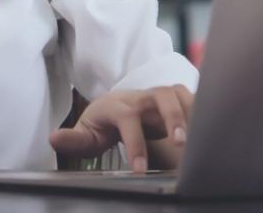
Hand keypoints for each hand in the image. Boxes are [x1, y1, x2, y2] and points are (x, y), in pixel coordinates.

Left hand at [48, 85, 194, 170]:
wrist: (117, 106)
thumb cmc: (103, 124)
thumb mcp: (87, 134)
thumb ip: (74, 140)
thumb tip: (53, 139)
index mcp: (118, 105)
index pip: (127, 119)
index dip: (135, 143)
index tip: (140, 169)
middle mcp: (141, 97)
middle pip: (159, 97)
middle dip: (172, 117)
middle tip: (180, 143)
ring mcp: (159, 94)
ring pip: (178, 94)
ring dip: (190, 112)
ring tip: (198, 137)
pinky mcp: (176, 97)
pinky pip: (192, 96)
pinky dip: (202, 108)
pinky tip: (209, 127)